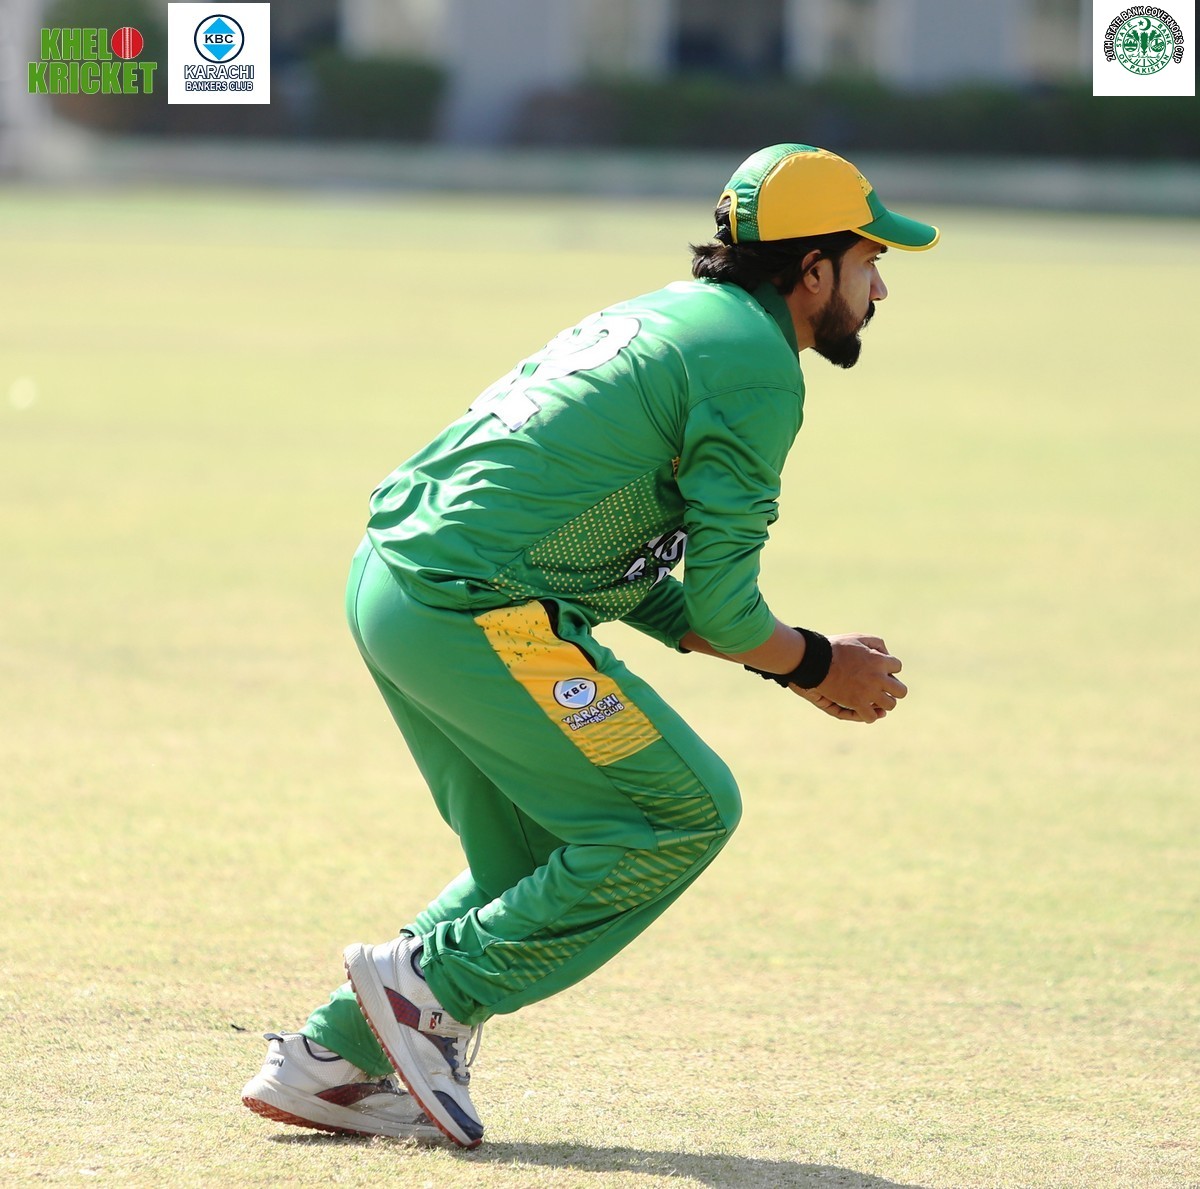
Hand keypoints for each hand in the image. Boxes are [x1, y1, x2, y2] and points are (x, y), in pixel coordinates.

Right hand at [791, 633, 906, 723]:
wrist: (816, 660)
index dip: (889, 669)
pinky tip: (864, 710)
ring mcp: (868, 692)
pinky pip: (871, 716)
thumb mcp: (859, 638)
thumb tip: (886, 655)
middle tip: (884, 689)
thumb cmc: (836, 647)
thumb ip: (876, 644)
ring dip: (884, 703)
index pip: (897, 667)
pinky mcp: (856, 703)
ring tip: (875, 700)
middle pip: (901, 691)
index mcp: (880, 660)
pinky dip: (869, 715)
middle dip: (894, 690)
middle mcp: (878, 678)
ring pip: (889, 705)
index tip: (880, 670)